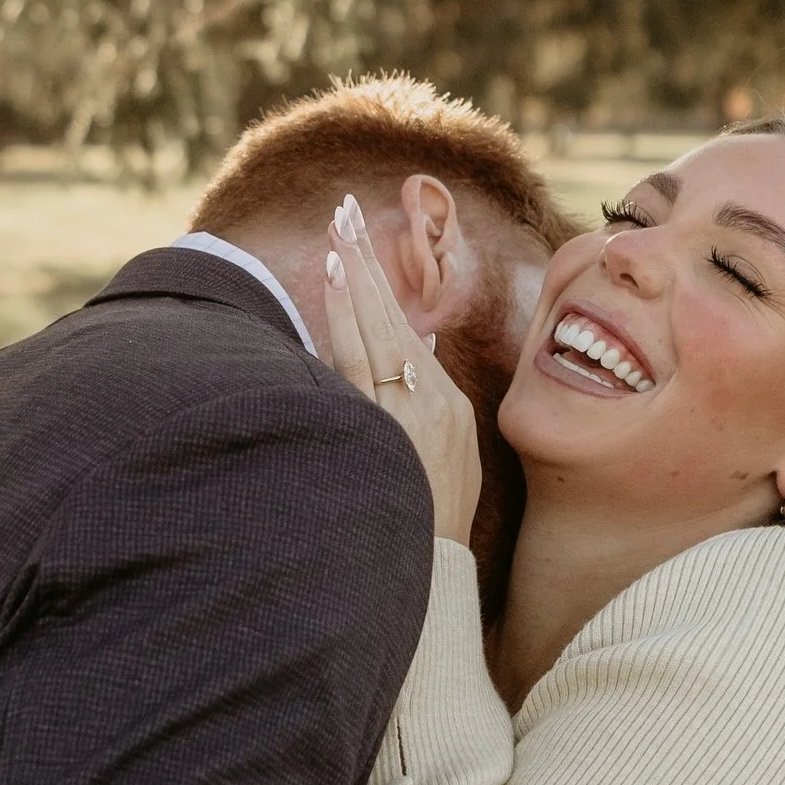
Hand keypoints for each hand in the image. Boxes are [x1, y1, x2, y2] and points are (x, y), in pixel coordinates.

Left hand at [323, 193, 481, 543]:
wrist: (438, 575)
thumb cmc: (430, 524)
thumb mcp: (444, 461)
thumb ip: (427, 407)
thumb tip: (418, 351)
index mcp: (448, 406)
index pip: (407, 333)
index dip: (381, 286)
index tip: (358, 243)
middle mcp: (434, 400)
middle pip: (394, 316)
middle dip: (368, 260)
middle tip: (346, 208)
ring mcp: (412, 410)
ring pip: (378, 328)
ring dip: (356, 275)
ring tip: (338, 230)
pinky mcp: (390, 424)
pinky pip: (361, 360)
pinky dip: (348, 317)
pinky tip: (336, 281)